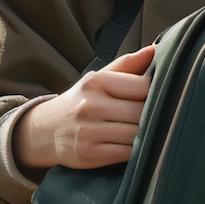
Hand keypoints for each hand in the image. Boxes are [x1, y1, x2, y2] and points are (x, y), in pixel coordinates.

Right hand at [13, 44, 154, 169]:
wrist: (45, 130)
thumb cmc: (81, 101)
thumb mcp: (98, 78)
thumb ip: (127, 65)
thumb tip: (155, 49)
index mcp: (96, 82)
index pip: (142, 85)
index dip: (155, 91)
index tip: (159, 95)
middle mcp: (90, 105)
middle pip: (140, 112)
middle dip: (152, 115)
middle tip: (157, 116)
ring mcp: (88, 131)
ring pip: (136, 134)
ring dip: (146, 134)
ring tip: (148, 130)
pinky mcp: (89, 154)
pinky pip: (126, 153)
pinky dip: (135, 150)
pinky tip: (134, 145)